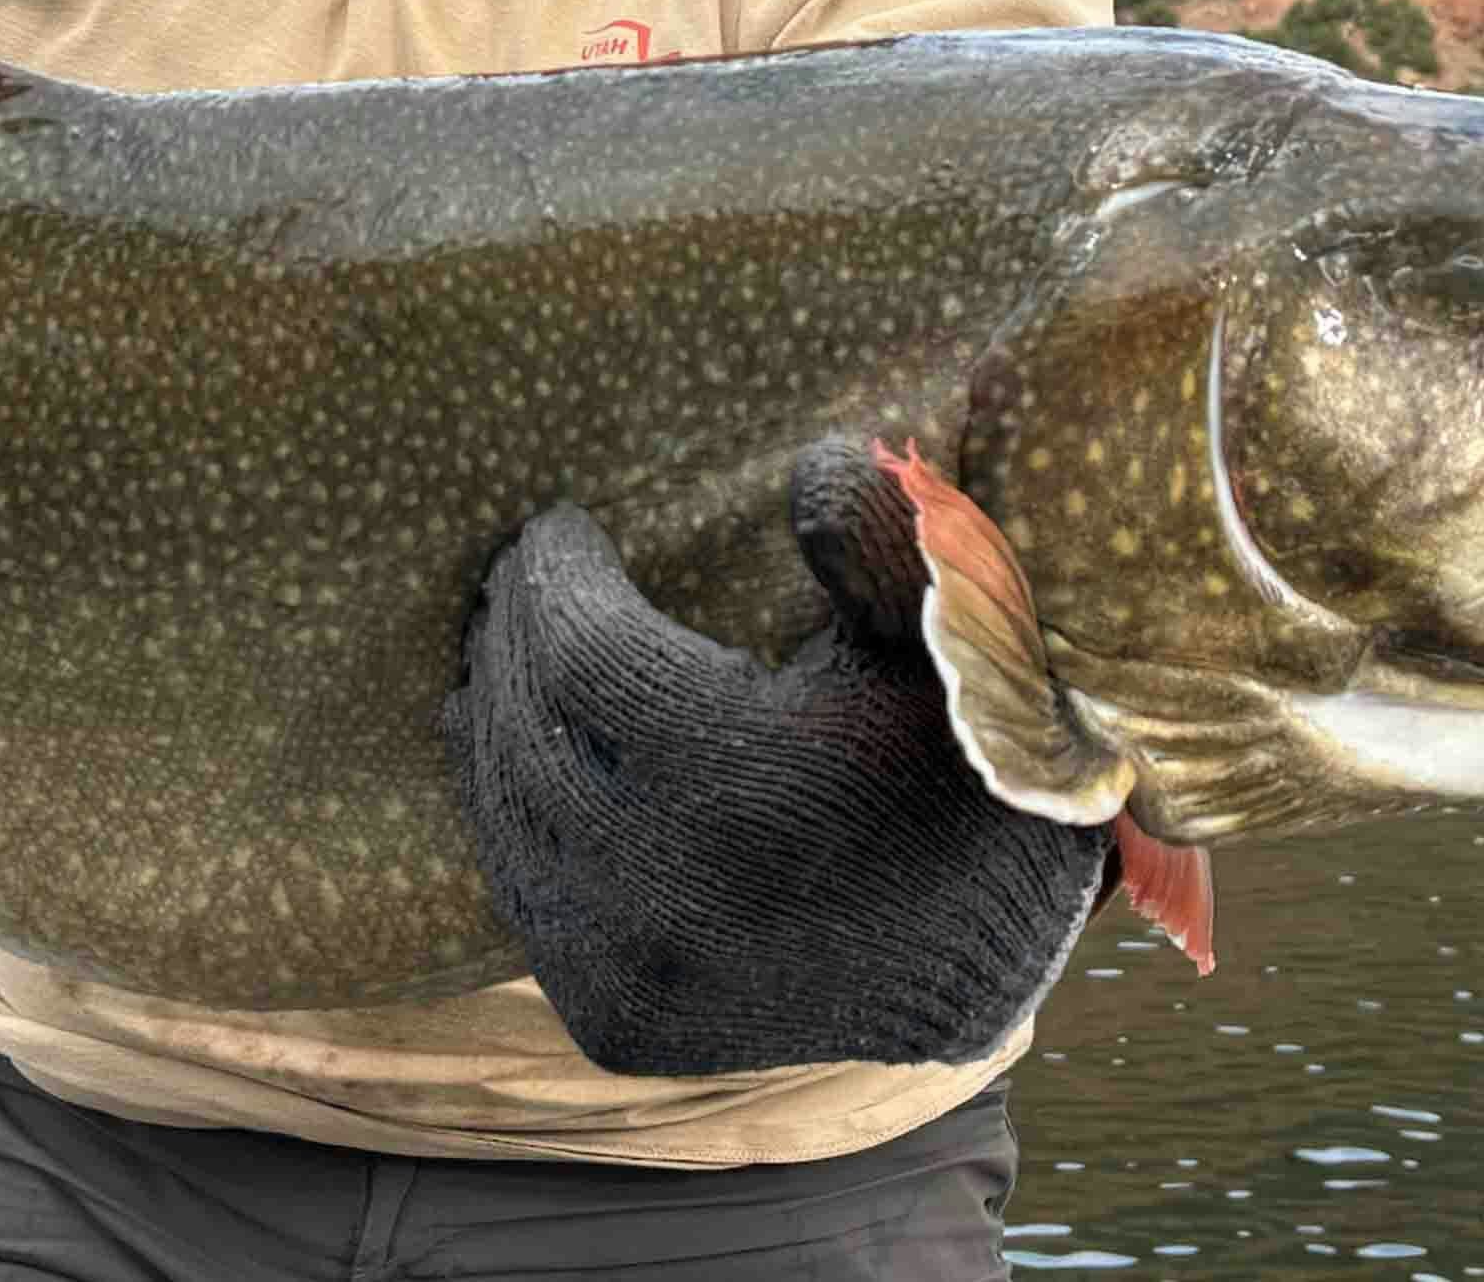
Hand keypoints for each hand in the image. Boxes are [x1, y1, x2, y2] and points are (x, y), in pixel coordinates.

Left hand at [444, 439, 1108, 1076]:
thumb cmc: (965, 768)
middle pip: (528, 727)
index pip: (580, 648)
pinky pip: (525, 899)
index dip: (555, 576)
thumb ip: (884, 547)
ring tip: (495, 651)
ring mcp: (632, 971)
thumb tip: (819, 459)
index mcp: (738, 782)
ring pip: (510, 816)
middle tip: (516, 577)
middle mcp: (665, 890)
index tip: (557, 523)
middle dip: (512, 638)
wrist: (991, 953)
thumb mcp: (949, 644)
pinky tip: (506, 760)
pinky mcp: (619, 1023)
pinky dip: (506, 821)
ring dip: (493, 722)